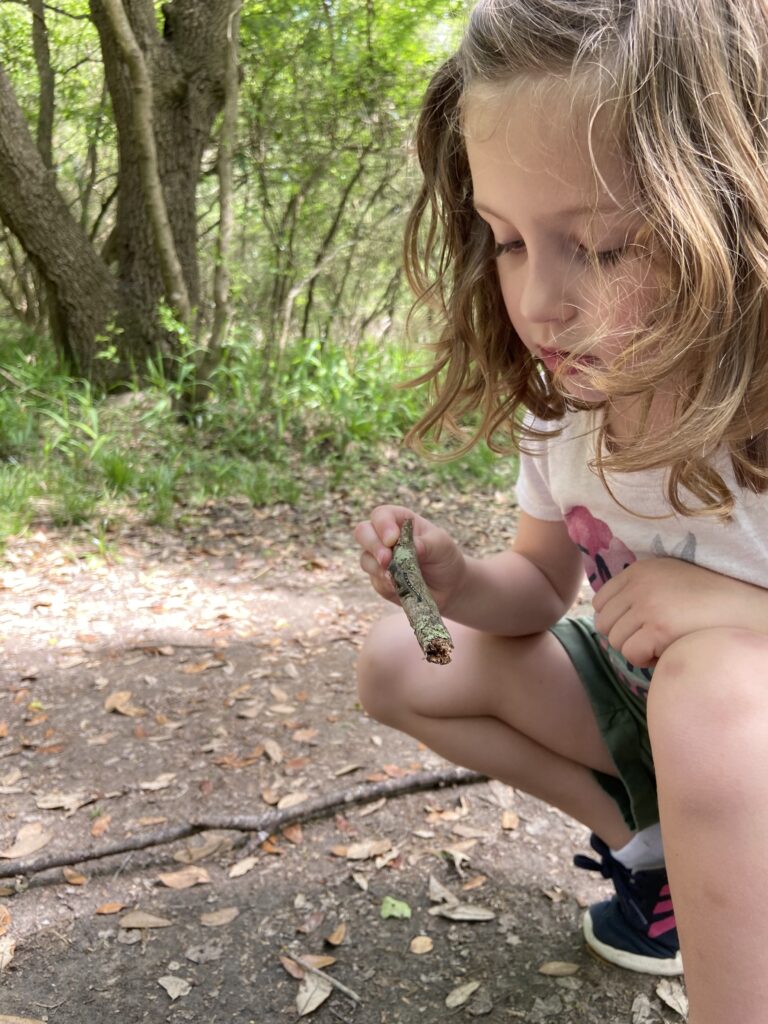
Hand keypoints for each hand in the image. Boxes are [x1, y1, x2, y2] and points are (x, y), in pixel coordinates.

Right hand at [353, 505, 466, 611]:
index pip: (381, 515)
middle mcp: (384, 538)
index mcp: (399, 521)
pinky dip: (386, 585)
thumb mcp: (442, 546)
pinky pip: (375, 581)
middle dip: (373, 546)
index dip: (382, 525)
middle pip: (363, 533)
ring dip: (378, 568)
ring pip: (365, 559)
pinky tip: (399, 587)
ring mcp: (379, 559)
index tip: (392, 540)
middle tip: (386, 560)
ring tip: (395, 577)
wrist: (448, 588)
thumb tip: (412, 547)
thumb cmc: (444, 558)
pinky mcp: (379, 580)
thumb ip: (427, 544)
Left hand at [592, 557, 767, 667]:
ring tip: (663, 643)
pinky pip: (631, 655)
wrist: (741, 608)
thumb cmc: (706, 600)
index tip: (640, 626)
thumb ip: (637, 590)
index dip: (617, 620)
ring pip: (616, 642)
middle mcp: (638, 584)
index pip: (600, 602)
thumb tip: (602, 617)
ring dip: (636, 650)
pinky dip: (647, 661)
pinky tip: (668, 652)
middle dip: (624, 637)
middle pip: (604, 624)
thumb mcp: (667, 579)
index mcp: (638, 570)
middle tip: (652, 639)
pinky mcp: (658, 628)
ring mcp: (647, 605)